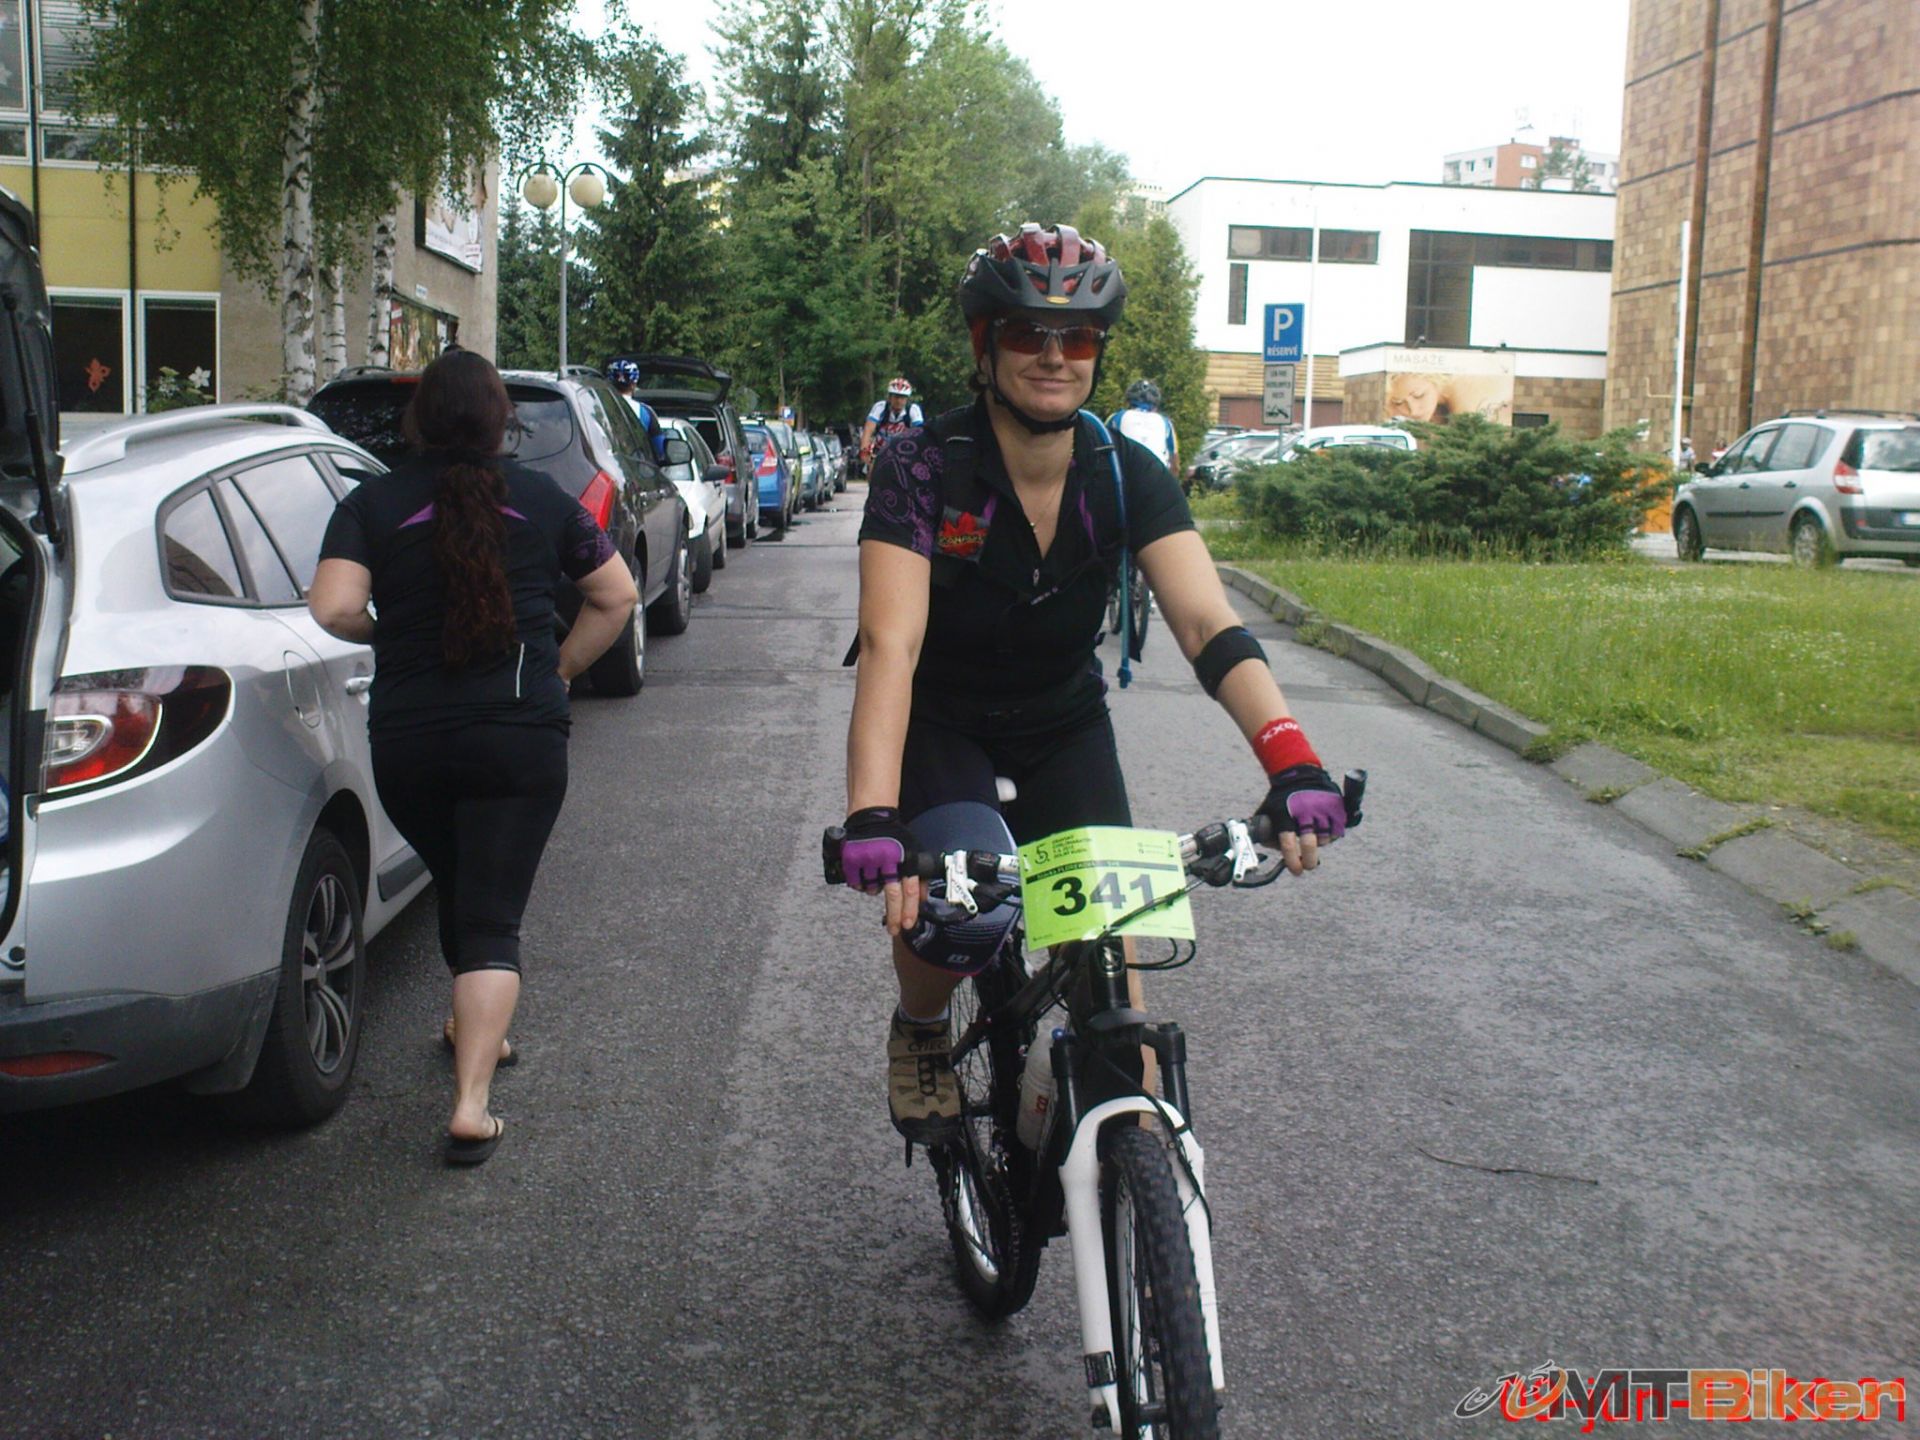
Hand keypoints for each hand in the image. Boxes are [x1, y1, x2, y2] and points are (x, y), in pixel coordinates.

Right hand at [840, 807, 922, 934]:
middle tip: (892, 930)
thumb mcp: (912, 852)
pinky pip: (857, 883)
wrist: (872, 815)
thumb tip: (922, 900)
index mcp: (906, 859)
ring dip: (875, 891)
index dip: (909, 910)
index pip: (910, 890)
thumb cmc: (894, 836)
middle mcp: (888, 861)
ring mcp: (869, 860)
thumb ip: (918, 876)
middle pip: (892, 896)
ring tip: (876, 878)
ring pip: (873, 890)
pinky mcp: (853, 859)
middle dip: (893, 916)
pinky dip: (861, 885)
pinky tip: (865, 876)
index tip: (906, 924)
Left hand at [1257, 764, 1345, 874]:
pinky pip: (1337, 830)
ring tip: (1313, 839)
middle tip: (1308, 865)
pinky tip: (1324, 832)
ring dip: (1319, 845)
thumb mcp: (1268, 810)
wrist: (1299, 772)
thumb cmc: (1281, 796)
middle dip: (1310, 860)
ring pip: (1325, 839)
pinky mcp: (1335, 806)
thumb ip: (1266, 831)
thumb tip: (1270, 850)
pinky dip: (1331, 835)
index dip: (1293, 861)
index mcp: (1285, 814)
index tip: (1296, 870)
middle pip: (1309, 844)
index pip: (1288, 843)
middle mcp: (1304, 812)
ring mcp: (1321, 808)